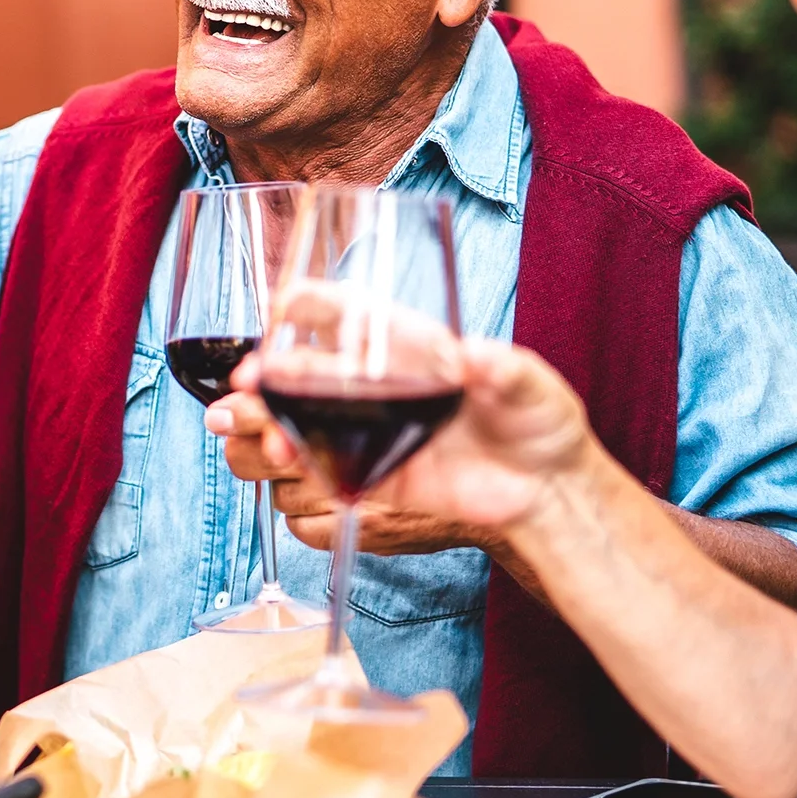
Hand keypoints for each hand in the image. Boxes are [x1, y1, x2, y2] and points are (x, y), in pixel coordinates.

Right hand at [216, 338, 605, 551]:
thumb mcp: (529, 384)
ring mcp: (368, 428)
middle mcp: (377, 383)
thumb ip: (502, 369)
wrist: (547, 493)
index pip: (347, 312)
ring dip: (266, 417)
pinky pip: (318, 464)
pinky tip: (281, 458)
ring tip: (251, 426)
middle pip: (305, 367)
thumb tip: (475, 358)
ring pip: (299, 416)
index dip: (309, 304)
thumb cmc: (540, 423)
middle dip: (266, 371)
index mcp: (408, 345)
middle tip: (248, 381)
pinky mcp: (370, 473)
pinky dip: (291, 459)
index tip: (280, 307)